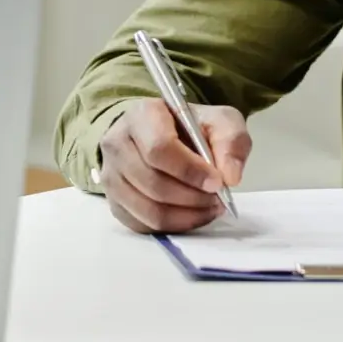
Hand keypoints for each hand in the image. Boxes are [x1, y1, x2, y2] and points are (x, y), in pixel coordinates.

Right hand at [95, 99, 249, 235]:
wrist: (160, 134)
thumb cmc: (189, 127)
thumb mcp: (219, 121)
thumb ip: (232, 141)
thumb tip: (230, 177)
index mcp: (141, 115)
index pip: (159, 149)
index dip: (190, 171)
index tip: (217, 182)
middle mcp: (117, 144)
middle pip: (153, 183)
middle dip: (192, 197)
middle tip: (218, 198)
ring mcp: (110, 176)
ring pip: (149, 210)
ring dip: (186, 215)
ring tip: (209, 207)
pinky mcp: (114, 202)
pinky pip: (144, 225)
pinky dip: (174, 226)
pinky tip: (192, 215)